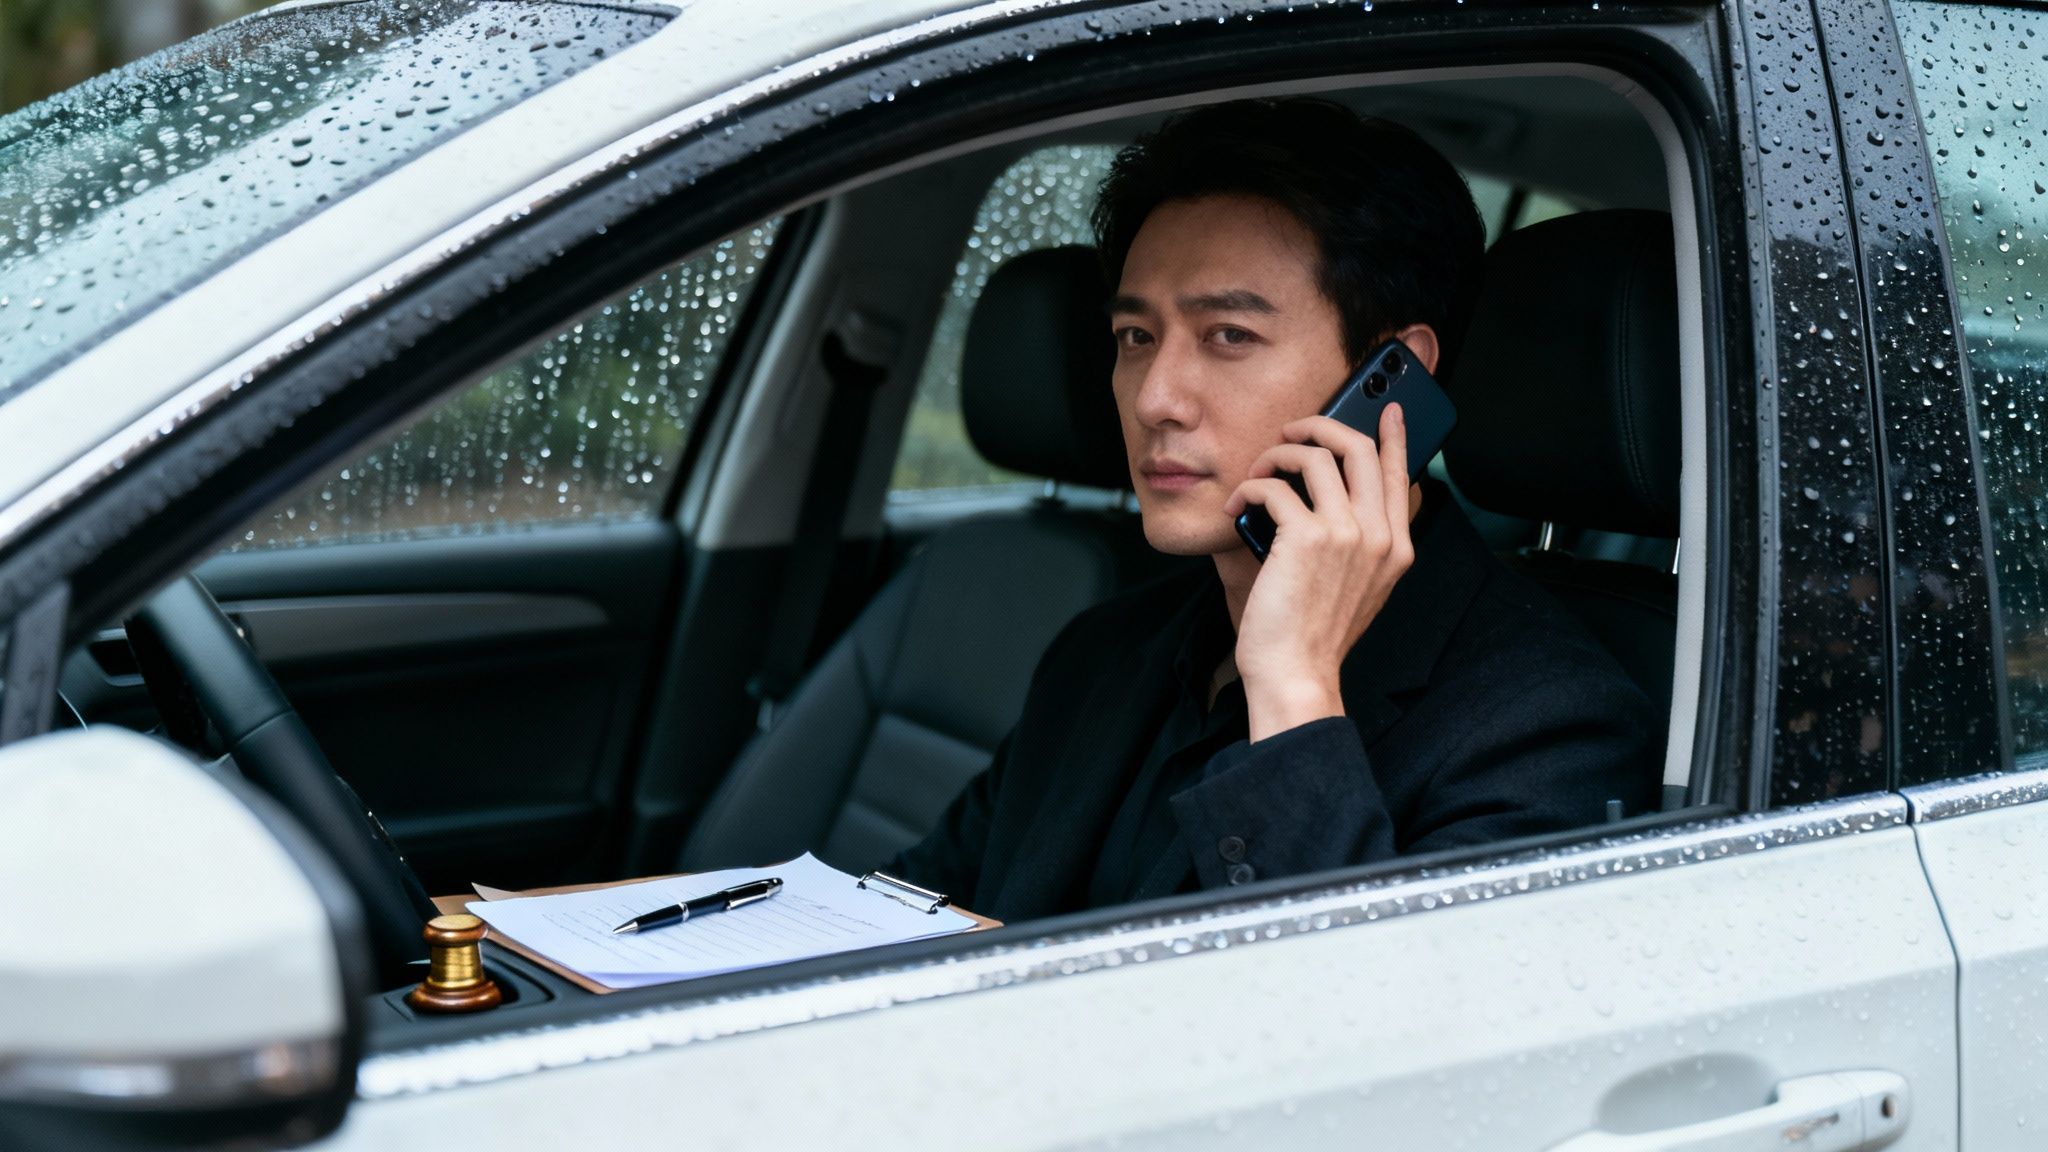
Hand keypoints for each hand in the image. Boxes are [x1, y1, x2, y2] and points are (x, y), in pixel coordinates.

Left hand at [1222, 405, 1416, 740]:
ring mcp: (1347, 533)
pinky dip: (1249, 489)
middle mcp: (1379, 535)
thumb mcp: (1359, 589)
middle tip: (1293, 431)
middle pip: (1360, 448)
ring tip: (1257, 474)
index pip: (1402, 475)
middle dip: (1321, 426)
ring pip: (1315, 456)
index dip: (1395, 436)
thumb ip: (1361, 545)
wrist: (1297, 672)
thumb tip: (1338, 499)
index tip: (1387, 409)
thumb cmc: (1315, 634)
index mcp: (1397, 549)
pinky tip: (1237, 506)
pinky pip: (1274, 487)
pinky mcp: (1307, 537)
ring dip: (1276, 455)